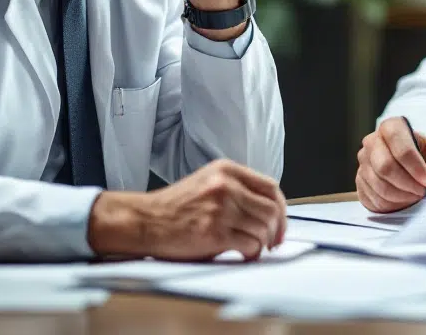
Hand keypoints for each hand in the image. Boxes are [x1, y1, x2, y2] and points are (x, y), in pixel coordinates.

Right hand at [87, 160, 286, 260]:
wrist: (145, 221)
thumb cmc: (175, 207)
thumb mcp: (208, 182)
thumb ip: (236, 189)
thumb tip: (269, 211)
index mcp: (226, 170)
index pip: (271, 187)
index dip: (281, 209)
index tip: (279, 224)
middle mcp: (226, 185)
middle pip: (271, 209)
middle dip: (275, 230)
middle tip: (270, 242)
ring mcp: (221, 208)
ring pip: (263, 228)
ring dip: (262, 243)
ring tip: (252, 249)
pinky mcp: (215, 232)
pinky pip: (250, 244)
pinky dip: (251, 253)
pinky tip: (242, 254)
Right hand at [356, 117, 425, 212]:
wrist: (412, 161)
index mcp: (391, 127)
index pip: (400, 147)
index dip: (415, 167)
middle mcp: (372, 141)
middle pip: (385, 167)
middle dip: (407, 184)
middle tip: (423, 191)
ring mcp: (363, 161)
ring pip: (378, 185)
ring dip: (401, 196)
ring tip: (415, 195)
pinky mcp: (359, 180)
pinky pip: (372, 198)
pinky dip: (391, 204)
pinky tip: (403, 199)